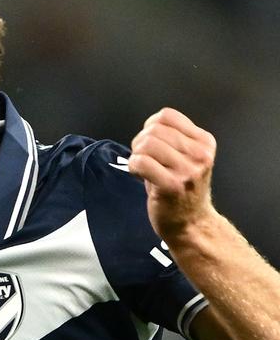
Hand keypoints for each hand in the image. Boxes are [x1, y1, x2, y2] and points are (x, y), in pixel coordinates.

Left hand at [128, 108, 217, 240]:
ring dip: (136, 155)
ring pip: (147, 143)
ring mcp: (188, 170)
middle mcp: (201, 154)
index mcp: (205, 142)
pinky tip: (139, 176)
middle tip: (143, 160)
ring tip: (142, 168)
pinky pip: (141, 162)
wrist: (190, 223)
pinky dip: (133, 166)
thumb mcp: (185, 157)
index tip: (151, 145)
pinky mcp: (172, 185)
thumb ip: (171, 138)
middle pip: (153, 129)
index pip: (166, 116)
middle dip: (140, 142)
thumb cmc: (181, 189)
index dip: (150, 127)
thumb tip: (149, 125)